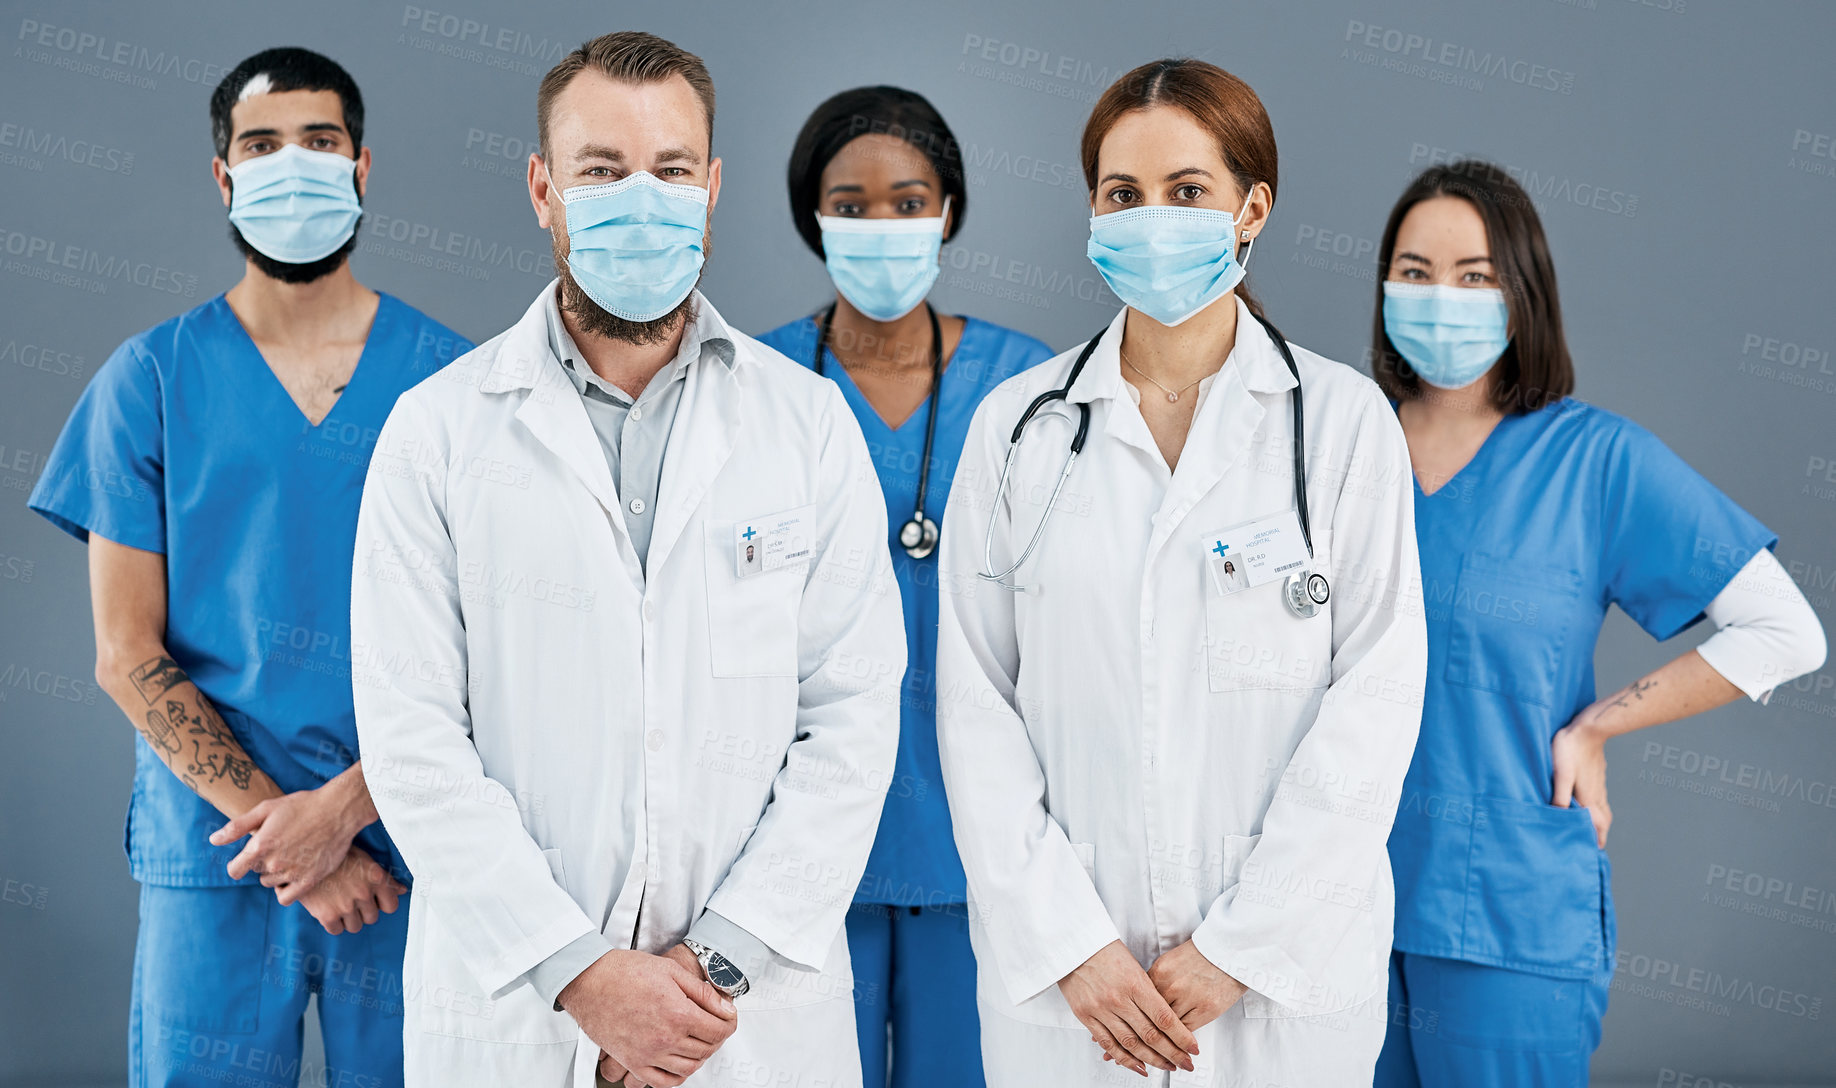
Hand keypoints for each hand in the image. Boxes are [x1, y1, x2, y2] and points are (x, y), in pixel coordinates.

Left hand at [211, 781, 366, 900]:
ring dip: (277, 873)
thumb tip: (213, 841)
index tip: (247, 859)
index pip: (234, 870)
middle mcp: (274, 863)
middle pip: (256, 873)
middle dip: (263, 862)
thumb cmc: (301, 805)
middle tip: (281, 845)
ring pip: (271, 883)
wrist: (338, 810)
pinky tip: (293, 876)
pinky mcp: (309, 880)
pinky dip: (286, 890)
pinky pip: (286, 898)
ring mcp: (292, 873)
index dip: (238, 865)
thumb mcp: (267, 808)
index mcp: (260, 846)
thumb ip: (237, 827)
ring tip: (292, 855)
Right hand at [297, 848, 404, 934]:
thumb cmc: (336, 856)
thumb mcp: (364, 860)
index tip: (373, 900)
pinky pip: (337, 930)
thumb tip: (403, 890)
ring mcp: (346, 906)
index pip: (391, 906)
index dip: (382, 904)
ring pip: (355, 926)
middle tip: (351, 899)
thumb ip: (384, 877)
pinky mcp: (327, 916)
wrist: (302, 855)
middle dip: (363, 911)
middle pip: (372, 918)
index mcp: (376, 878)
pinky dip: (333, 923)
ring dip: (348, 918)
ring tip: (339, 903)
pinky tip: (328, 908)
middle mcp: (364, 893)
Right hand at [560, 947, 738, 1086]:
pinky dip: (676, 1077)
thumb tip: (725, 1008)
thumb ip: (702, 993)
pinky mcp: (632, 1062)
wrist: (589, 980)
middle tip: (714, 1026)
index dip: (729, 1023)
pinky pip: (661, 1081)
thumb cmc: (624, 971)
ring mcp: (648, 1054)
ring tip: (697, 1041)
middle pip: (706, 1049)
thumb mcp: (671, 971)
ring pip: (688, 1068)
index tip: (728, 1018)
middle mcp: (665, 1039)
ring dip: (699, 1056)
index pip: (719, 1030)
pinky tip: (678, 1064)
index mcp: (678, 1014)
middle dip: (716, 1038)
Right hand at [1057, 940, 1197, 1075]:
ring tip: (1166, 1066)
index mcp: (1135, 983)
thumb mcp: (1134, 965)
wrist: (1073, 943)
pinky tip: (1138, 1066)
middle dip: (1172, 1054)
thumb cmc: (1104, 948)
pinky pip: (1107, 1043)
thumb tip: (1164, 1017)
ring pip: (1131, 1044)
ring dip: (1151, 1060)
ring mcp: (1101, 1009)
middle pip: (1151, 1035)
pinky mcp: (1086, 1015)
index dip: (1181, 1037)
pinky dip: (1124, 1059)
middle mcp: (1118, 999)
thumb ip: (1148, 991)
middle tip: (1185, 1063)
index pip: (1164, 1018)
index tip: (1192, 1048)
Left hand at [1146, 940, 1245, 1031]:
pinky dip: (1183, 1035)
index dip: (1141, 1012)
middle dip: (1152, 1024)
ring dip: (1168, 1032)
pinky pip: (1187, 1030)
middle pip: (1153, 1015)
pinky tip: (1181, 1035)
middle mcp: (1172, 985)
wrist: (1229, 953)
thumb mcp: (1171, 962)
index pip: (1142, 1000)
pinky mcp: (1207, 1009)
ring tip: (1167, 1037)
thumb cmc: (1200, 958)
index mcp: (1160, 971)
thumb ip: (1156, 982)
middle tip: (1151, 1034)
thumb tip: (1144, 1003)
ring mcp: (1189, 998)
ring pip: (1169, 1026)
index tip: (1140, 1020)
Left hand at [1552, 712, 1610, 846]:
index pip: (1597, 826)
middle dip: (1600, 834)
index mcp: (1589, 798)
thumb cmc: (1570, 749)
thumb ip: (1560, 797)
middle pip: (1603, 821)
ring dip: (1599, 822)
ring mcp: (1599, 785)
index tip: (1594, 853)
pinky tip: (1588, 803)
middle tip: (1594, 845)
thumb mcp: (1561, 774)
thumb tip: (1559, 817)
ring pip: (1603, 809)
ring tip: (1592, 829)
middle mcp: (1597, 795)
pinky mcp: (1597, 775)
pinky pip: (1600, 798)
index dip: (1596, 840)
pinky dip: (1597, 808)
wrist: (1589, 727)